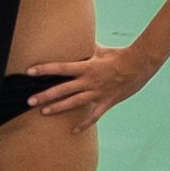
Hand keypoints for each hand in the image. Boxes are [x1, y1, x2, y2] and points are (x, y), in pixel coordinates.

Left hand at [37, 40, 158, 122]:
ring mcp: (97, 93)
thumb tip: (78, 39)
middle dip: (45, 95)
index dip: (44, 69)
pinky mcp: (106, 102)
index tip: (29, 72)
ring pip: (73, 102)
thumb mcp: (101, 50)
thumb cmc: (120, 55)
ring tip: (43, 112)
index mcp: (86, 67)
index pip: (60, 68)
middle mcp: (89, 81)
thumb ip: (87, 48)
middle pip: (62, 89)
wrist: (140, 65)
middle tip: (29, 100)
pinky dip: (84, 124)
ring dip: (58, 108)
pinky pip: (93, 116)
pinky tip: (73, 131)